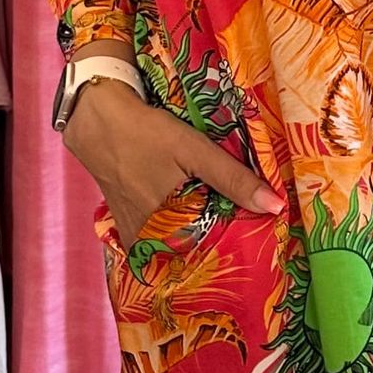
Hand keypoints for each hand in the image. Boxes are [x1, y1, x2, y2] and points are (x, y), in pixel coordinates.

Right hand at [62, 79, 283, 245]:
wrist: (97, 120)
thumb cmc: (147, 134)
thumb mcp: (195, 150)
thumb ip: (234, 179)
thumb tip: (275, 206)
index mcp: (167, 228)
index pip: (212, 252)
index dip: (235, 243)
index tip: (257, 236)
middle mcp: (147, 240)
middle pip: (192, 252)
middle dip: (215, 241)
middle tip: (241, 227)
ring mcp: (133, 235)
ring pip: (173, 247)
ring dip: (194, 238)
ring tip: (217, 223)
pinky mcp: (125, 224)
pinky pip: (155, 240)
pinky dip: (172, 233)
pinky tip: (184, 218)